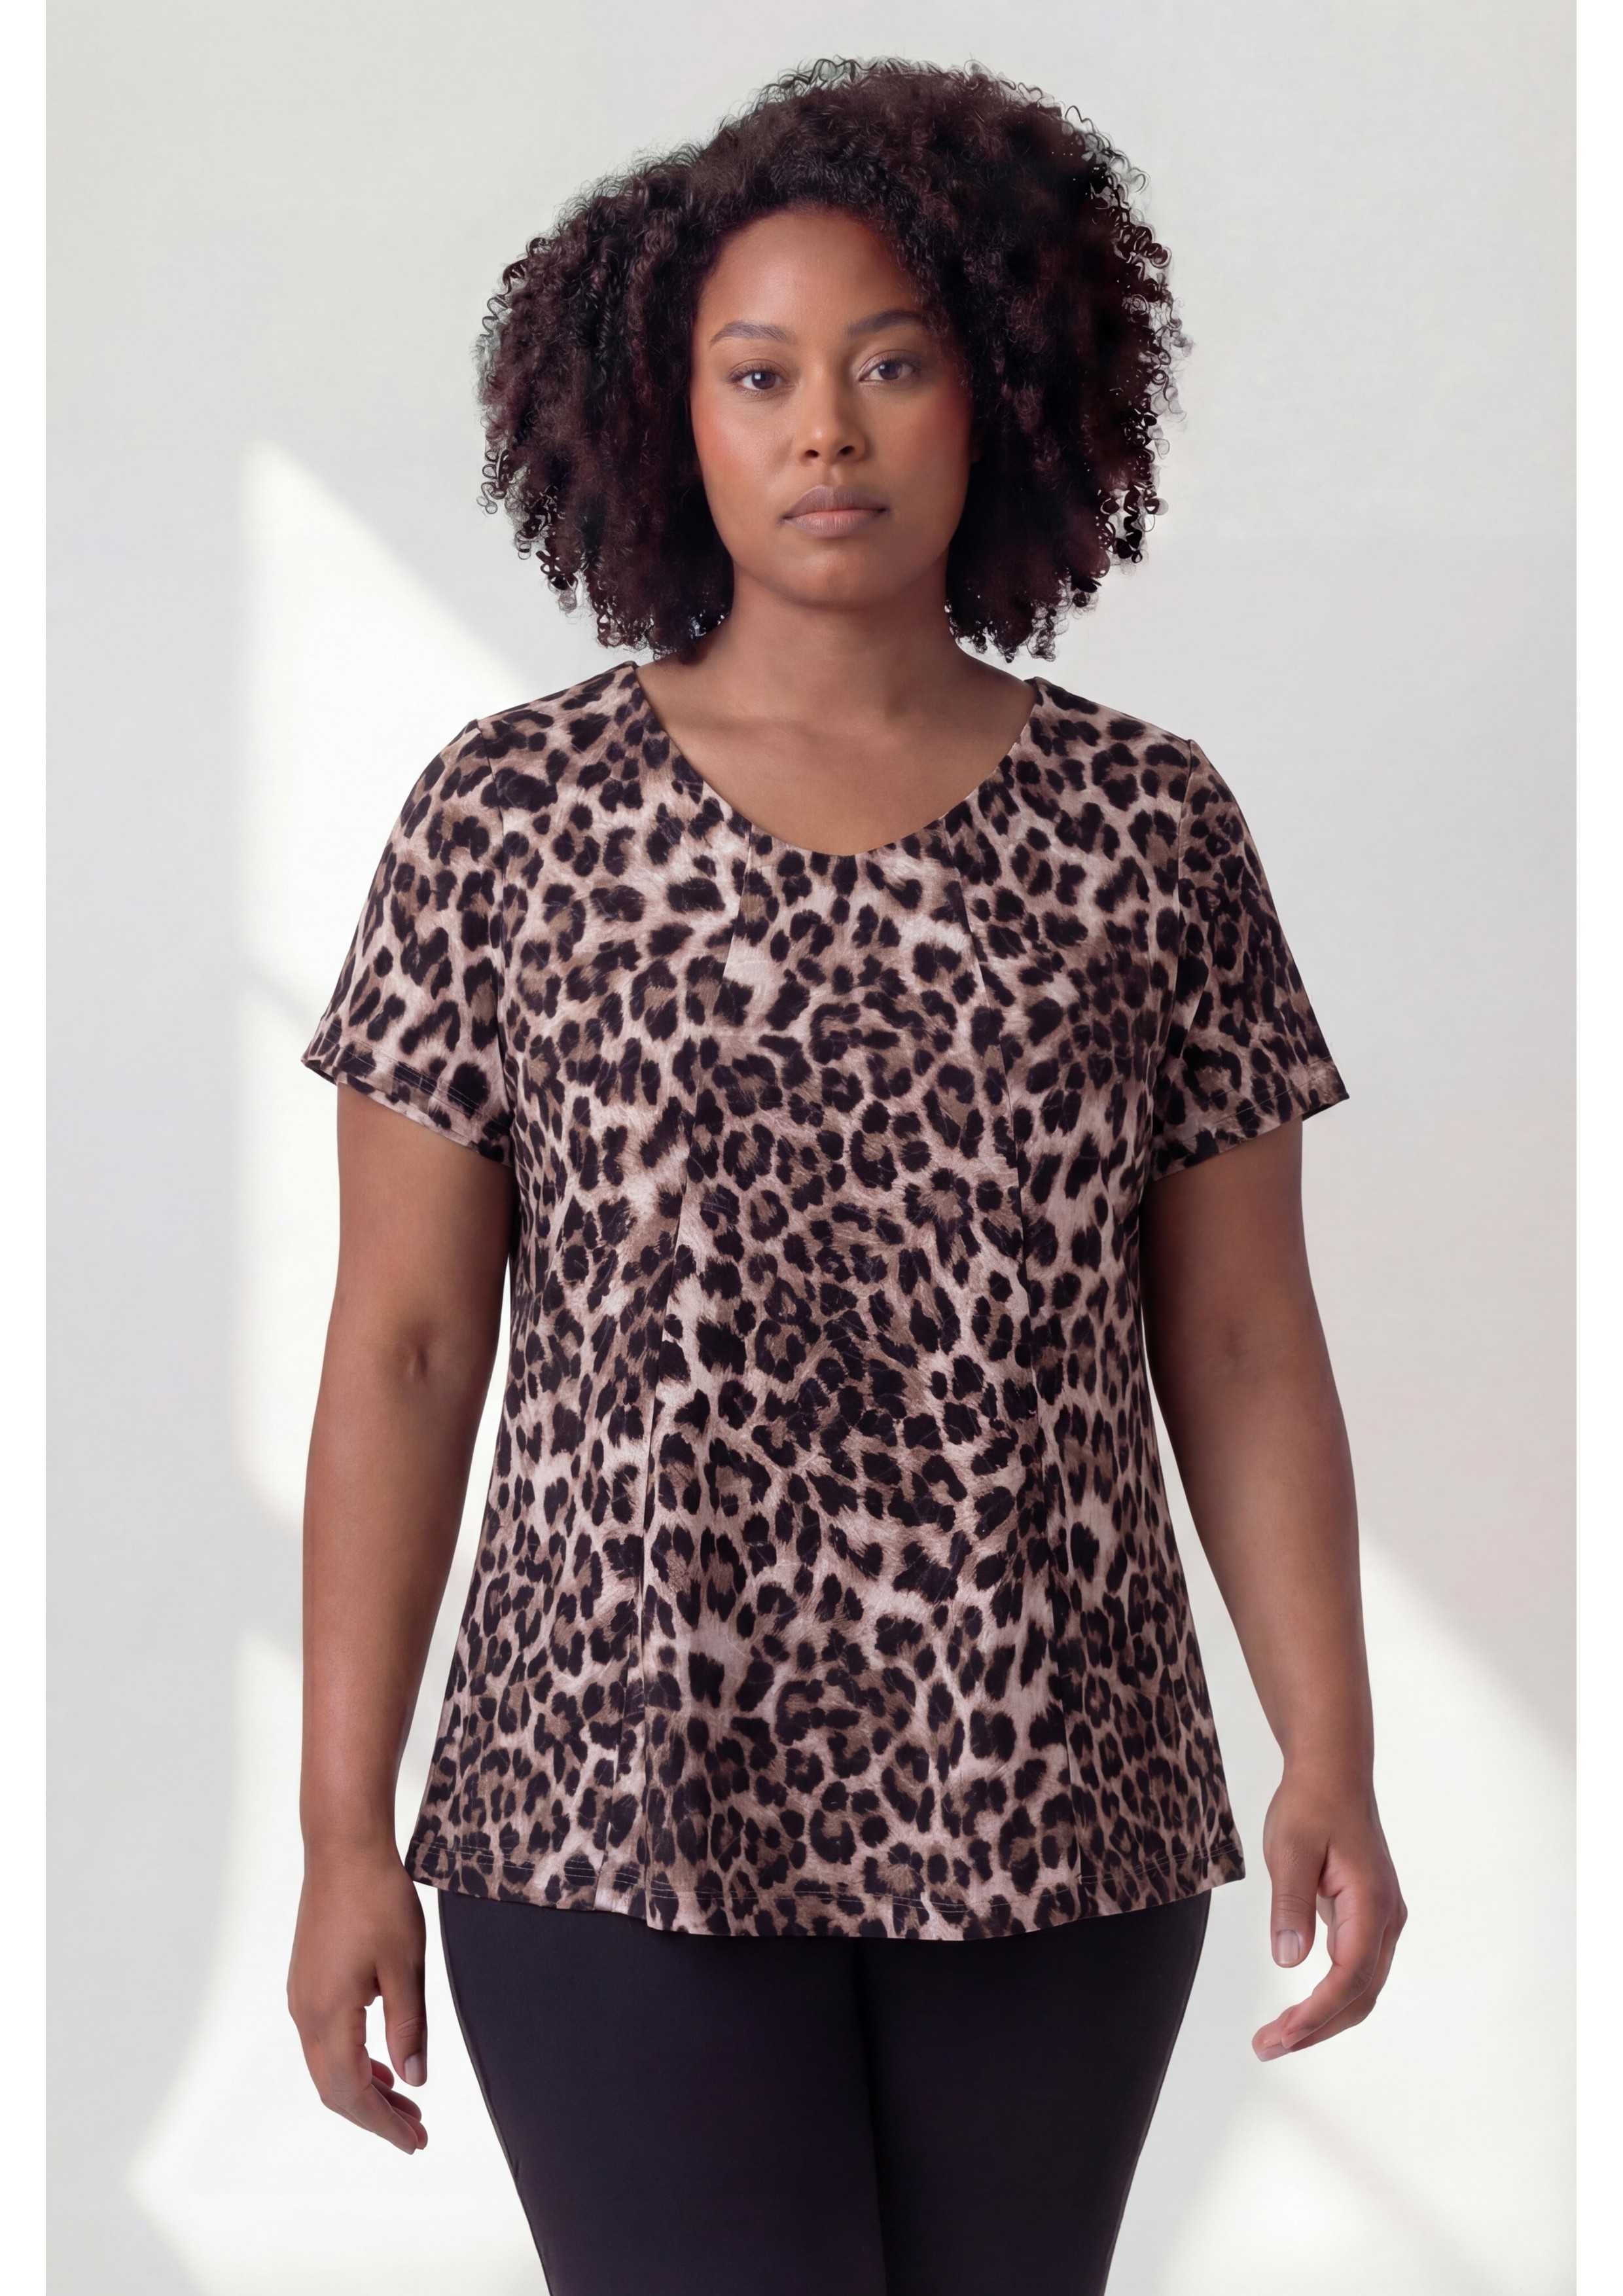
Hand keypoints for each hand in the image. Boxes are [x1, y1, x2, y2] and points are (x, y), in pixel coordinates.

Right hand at [287, 1842, 429, 2151]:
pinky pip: (325, 2038)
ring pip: (328, 2064)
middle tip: (416, 2131)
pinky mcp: (307, 1980)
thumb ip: (408, 2027)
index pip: (352, 2091)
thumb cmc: (377, 1898)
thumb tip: (414, 2080)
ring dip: (365, 2087)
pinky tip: (381, 2060)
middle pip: (335, 2087)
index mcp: (329, 2014)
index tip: (415, 2141)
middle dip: (375, 2114)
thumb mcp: (405, 1965)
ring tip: (405, 2102)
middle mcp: (306, 2012)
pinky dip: (353, 2060)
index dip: (383, 2123)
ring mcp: (302, 1995)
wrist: (343, 1848)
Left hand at [1251, 1767, 1405, 2059]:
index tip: (1282, 2036)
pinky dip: (1330, 1997)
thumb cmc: (1310, 1804)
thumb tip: (1289, 1962)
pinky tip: (1300, 2009)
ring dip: (1323, 2018)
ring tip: (1277, 2037)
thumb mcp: (1289, 1848)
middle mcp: (1385, 1917)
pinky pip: (1356, 1969)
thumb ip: (1291, 1904)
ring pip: (1361, 1987)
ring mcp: (1381, 1919)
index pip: (1350, 1976)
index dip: (1317, 2013)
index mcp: (1370, 1902)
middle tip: (1267, 2047)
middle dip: (1317, 2028)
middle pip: (1360, 1993)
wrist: (1333, 1772)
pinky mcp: (1368, 1916)